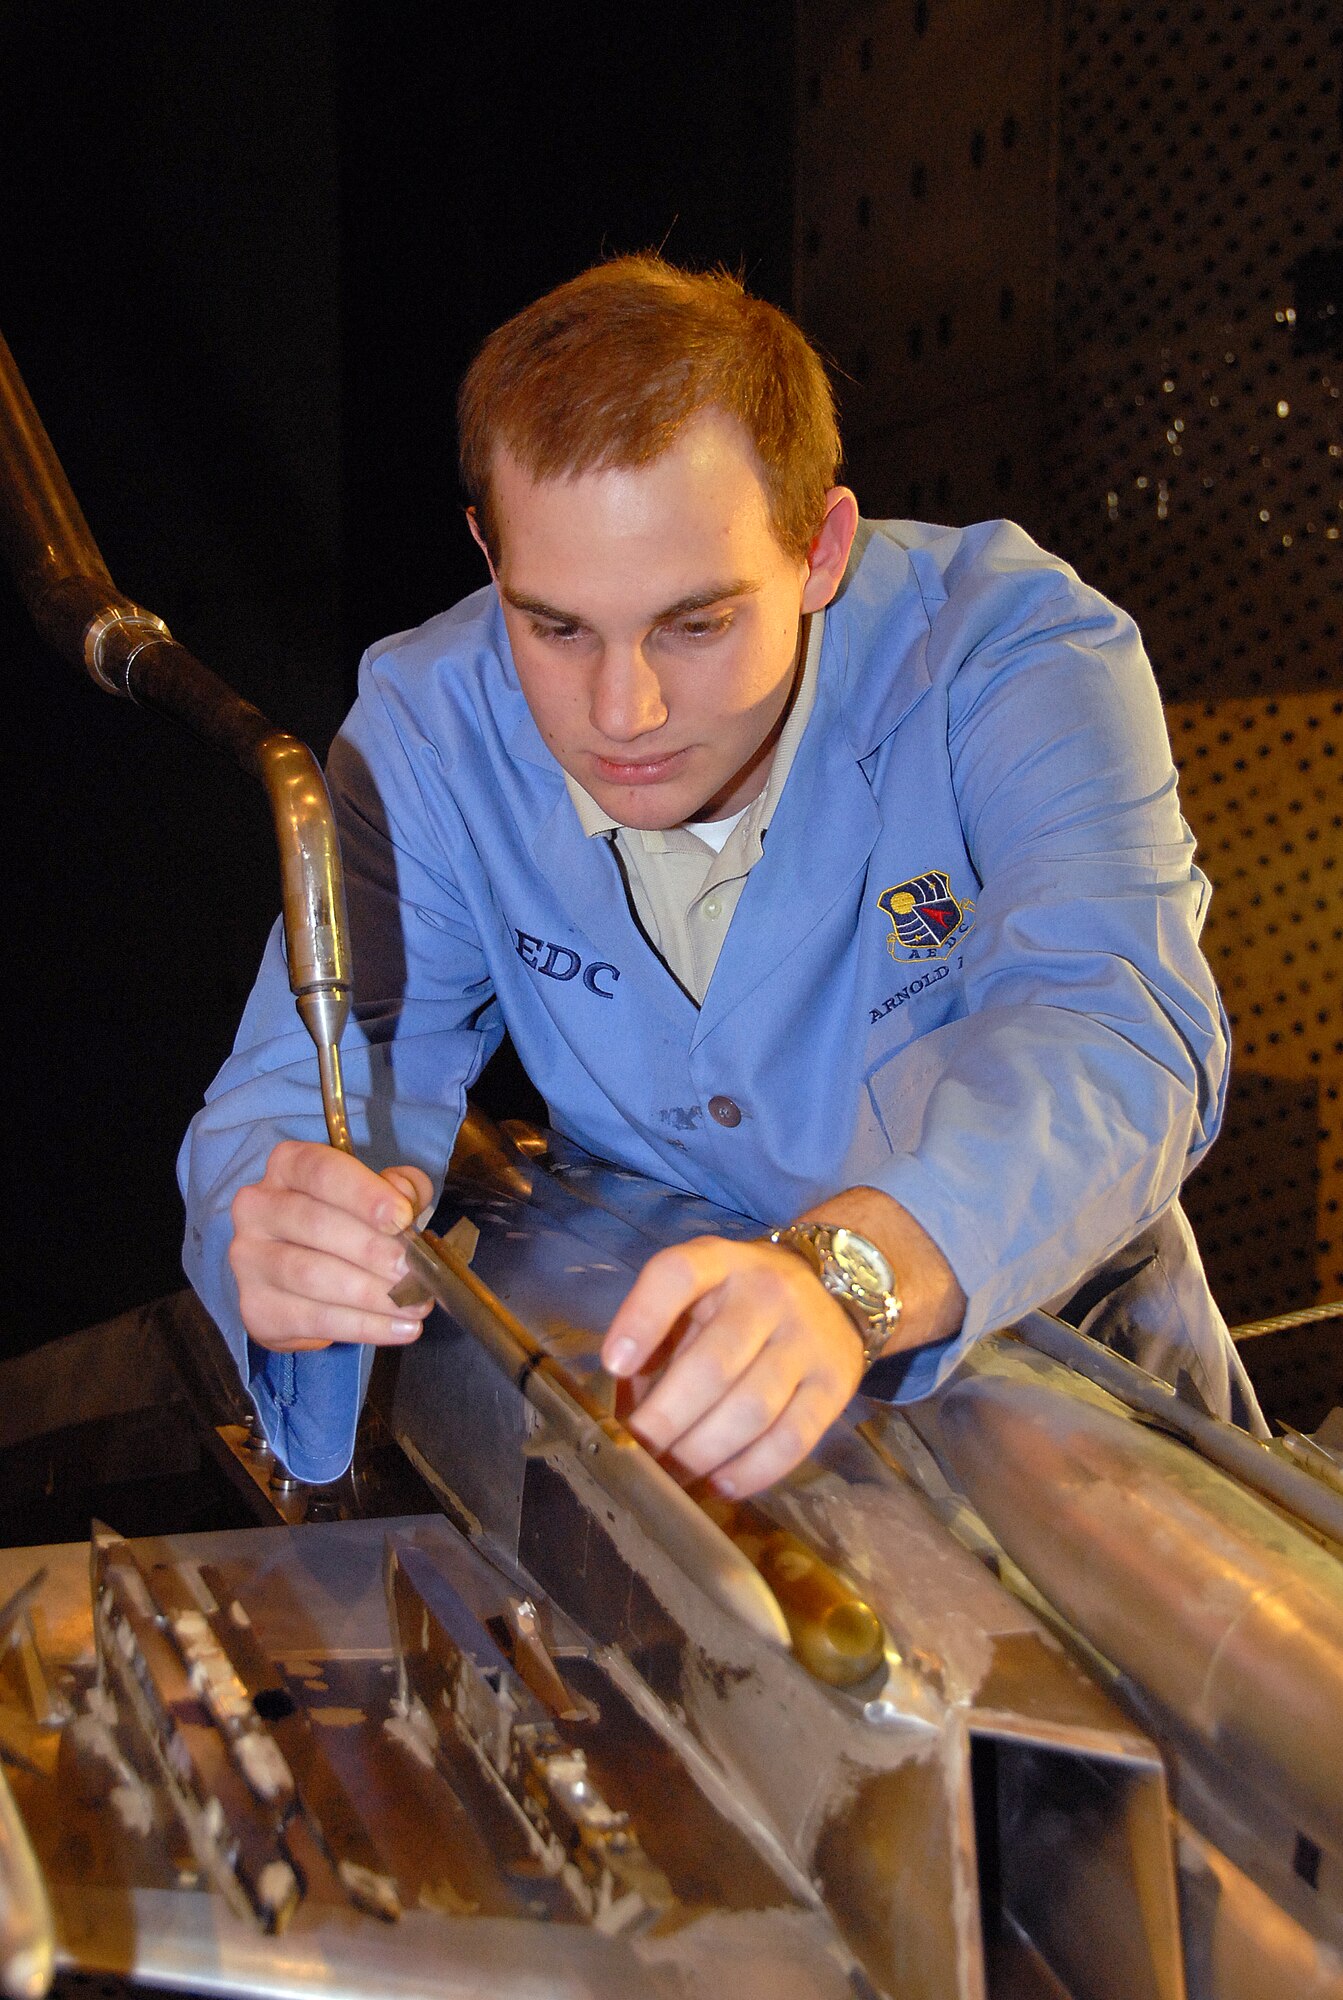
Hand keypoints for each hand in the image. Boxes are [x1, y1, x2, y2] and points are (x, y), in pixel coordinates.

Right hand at [229, 1140, 435, 1353]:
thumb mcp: (375, 1195)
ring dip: (372, 1295)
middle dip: (373, 1250)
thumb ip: (399, 1187)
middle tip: (415, 1271)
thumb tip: (407, 1199)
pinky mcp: (255, 1307)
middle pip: (316, 1224)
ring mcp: (249, 1259)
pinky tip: (399, 1329)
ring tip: (415, 1305)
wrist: (296, 1280)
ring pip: (312, 1275)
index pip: (321, 1171)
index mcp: (287, 1166)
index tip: (403, 1218)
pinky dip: (363, 1326)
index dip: (364, 1194)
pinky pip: (313, 1318)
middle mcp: (257, 1207)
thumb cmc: (343, 1224)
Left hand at [600, 1236, 865, 1496]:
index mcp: (719, 1262)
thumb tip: (625, 1416)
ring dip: (702, 1453)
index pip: (678, 1276)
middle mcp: (768, 1293)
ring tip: (672, 1477)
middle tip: (638, 1453)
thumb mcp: (696, 1297)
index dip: (642, 1319)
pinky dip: (750, 1471)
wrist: (836, 1286)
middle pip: (711, 1365)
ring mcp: (807, 1339)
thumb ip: (656, 1342)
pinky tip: (718, 1484)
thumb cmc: (739, 1300)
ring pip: (751, 1409)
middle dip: (665, 1421)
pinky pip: (792, 1438)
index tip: (614, 1366)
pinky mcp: (836, 1383)